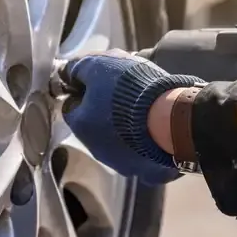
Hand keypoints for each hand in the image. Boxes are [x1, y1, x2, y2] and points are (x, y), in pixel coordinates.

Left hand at [61, 50, 200, 185]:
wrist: (171, 117)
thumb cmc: (130, 89)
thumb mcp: (98, 65)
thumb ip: (78, 68)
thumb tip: (66, 72)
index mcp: (81, 124)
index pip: (72, 107)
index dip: (83, 91)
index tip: (97, 81)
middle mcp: (97, 150)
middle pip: (95, 126)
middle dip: (105, 111)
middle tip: (123, 94)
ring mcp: (122, 163)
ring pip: (118, 142)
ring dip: (125, 128)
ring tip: (143, 110)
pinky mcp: (146, 171)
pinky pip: (142, 154)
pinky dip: (145, 142)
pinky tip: (156, 128)